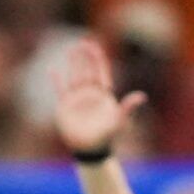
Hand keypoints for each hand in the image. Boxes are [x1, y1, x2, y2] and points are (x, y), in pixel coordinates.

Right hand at [53, 37, 145, 158]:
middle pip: (87, 70)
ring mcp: (77, 99)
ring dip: (73, 64)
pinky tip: (52, 70)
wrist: (90, 150)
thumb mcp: (119, 121)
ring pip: (74, 76)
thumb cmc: (107, 136)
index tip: (94, 45)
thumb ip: (128, 108)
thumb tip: (142, 96)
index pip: (101, 71)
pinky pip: (60, 91)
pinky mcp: (65, 107)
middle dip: (85, 57)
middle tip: (81, 43)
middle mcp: (90, 93)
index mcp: (103, 93)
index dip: (98, 58)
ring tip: (71, 49)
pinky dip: (56, 81)